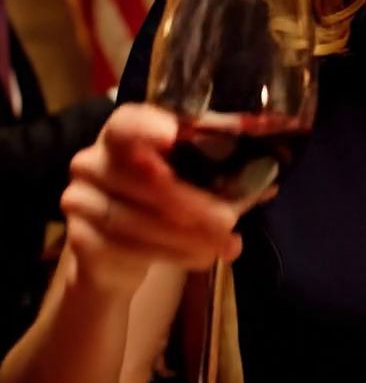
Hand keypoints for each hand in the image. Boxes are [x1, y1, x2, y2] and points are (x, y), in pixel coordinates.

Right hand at [61, 103, 266, 294]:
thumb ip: (223, 177)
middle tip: (228, 221)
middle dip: (189, 202)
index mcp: (120, 134)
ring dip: (185, 237)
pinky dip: (168, 256)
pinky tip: (199, 259)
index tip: (174, 137)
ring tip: (223, 247)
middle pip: (140, 178)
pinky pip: (125, 249)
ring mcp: (79, 200)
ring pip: (134, 220)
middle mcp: (92, 161)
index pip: (126, 123)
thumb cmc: (160, 204)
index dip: (148, 127)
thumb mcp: (190, 183)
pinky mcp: (79, 241)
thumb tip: (270, 180)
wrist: (114, 255)